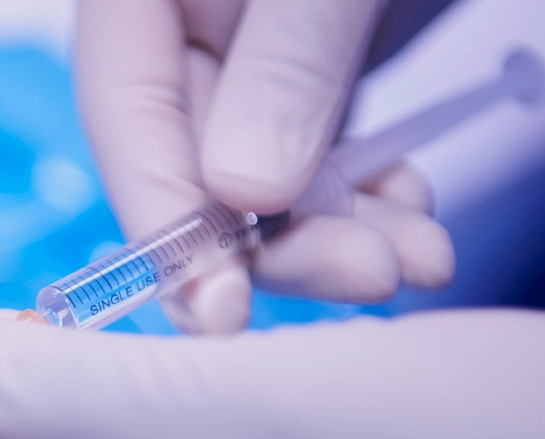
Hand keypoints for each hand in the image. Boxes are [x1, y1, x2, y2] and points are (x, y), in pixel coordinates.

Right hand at [76, 0, 456, 333]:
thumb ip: (285, 64)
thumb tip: (244, 194)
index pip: (127, 112)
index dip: (167, 218)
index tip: (216, 304)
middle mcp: (184, 24)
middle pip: (197, 161)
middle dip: (278, 237)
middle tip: (360, 278)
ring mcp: (250, 54)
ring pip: (268, 175)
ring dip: (339, 231)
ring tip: (417, 260)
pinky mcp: (311, 74)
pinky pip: (324, 158)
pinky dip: (368, 200)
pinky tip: (412, 222)